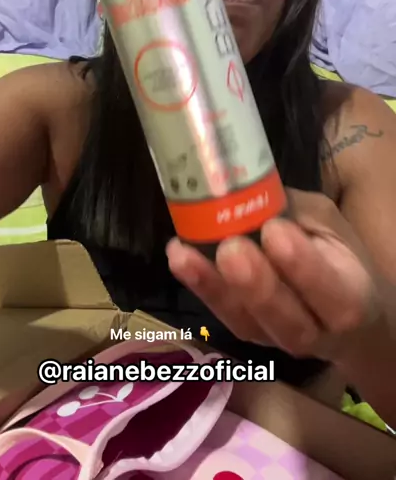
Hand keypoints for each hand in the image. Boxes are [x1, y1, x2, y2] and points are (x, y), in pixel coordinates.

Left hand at [167, 189, 382, 361]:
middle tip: (229, 248)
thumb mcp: (331, 226)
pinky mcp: (245, 333)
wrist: (343, 316)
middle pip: (286, 321)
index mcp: (350, 299)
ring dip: (214, 287)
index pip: (333, 292)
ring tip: (184, 254)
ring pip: (246, 322)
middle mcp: (314, 331)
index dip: (303, 266)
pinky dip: (199, 287)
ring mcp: (275, 338)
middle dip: (255, 284)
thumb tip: (254, 189)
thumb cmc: (338, 260)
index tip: (276, 230)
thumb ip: (299, 215)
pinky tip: (179, 257)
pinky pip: (221, 315)